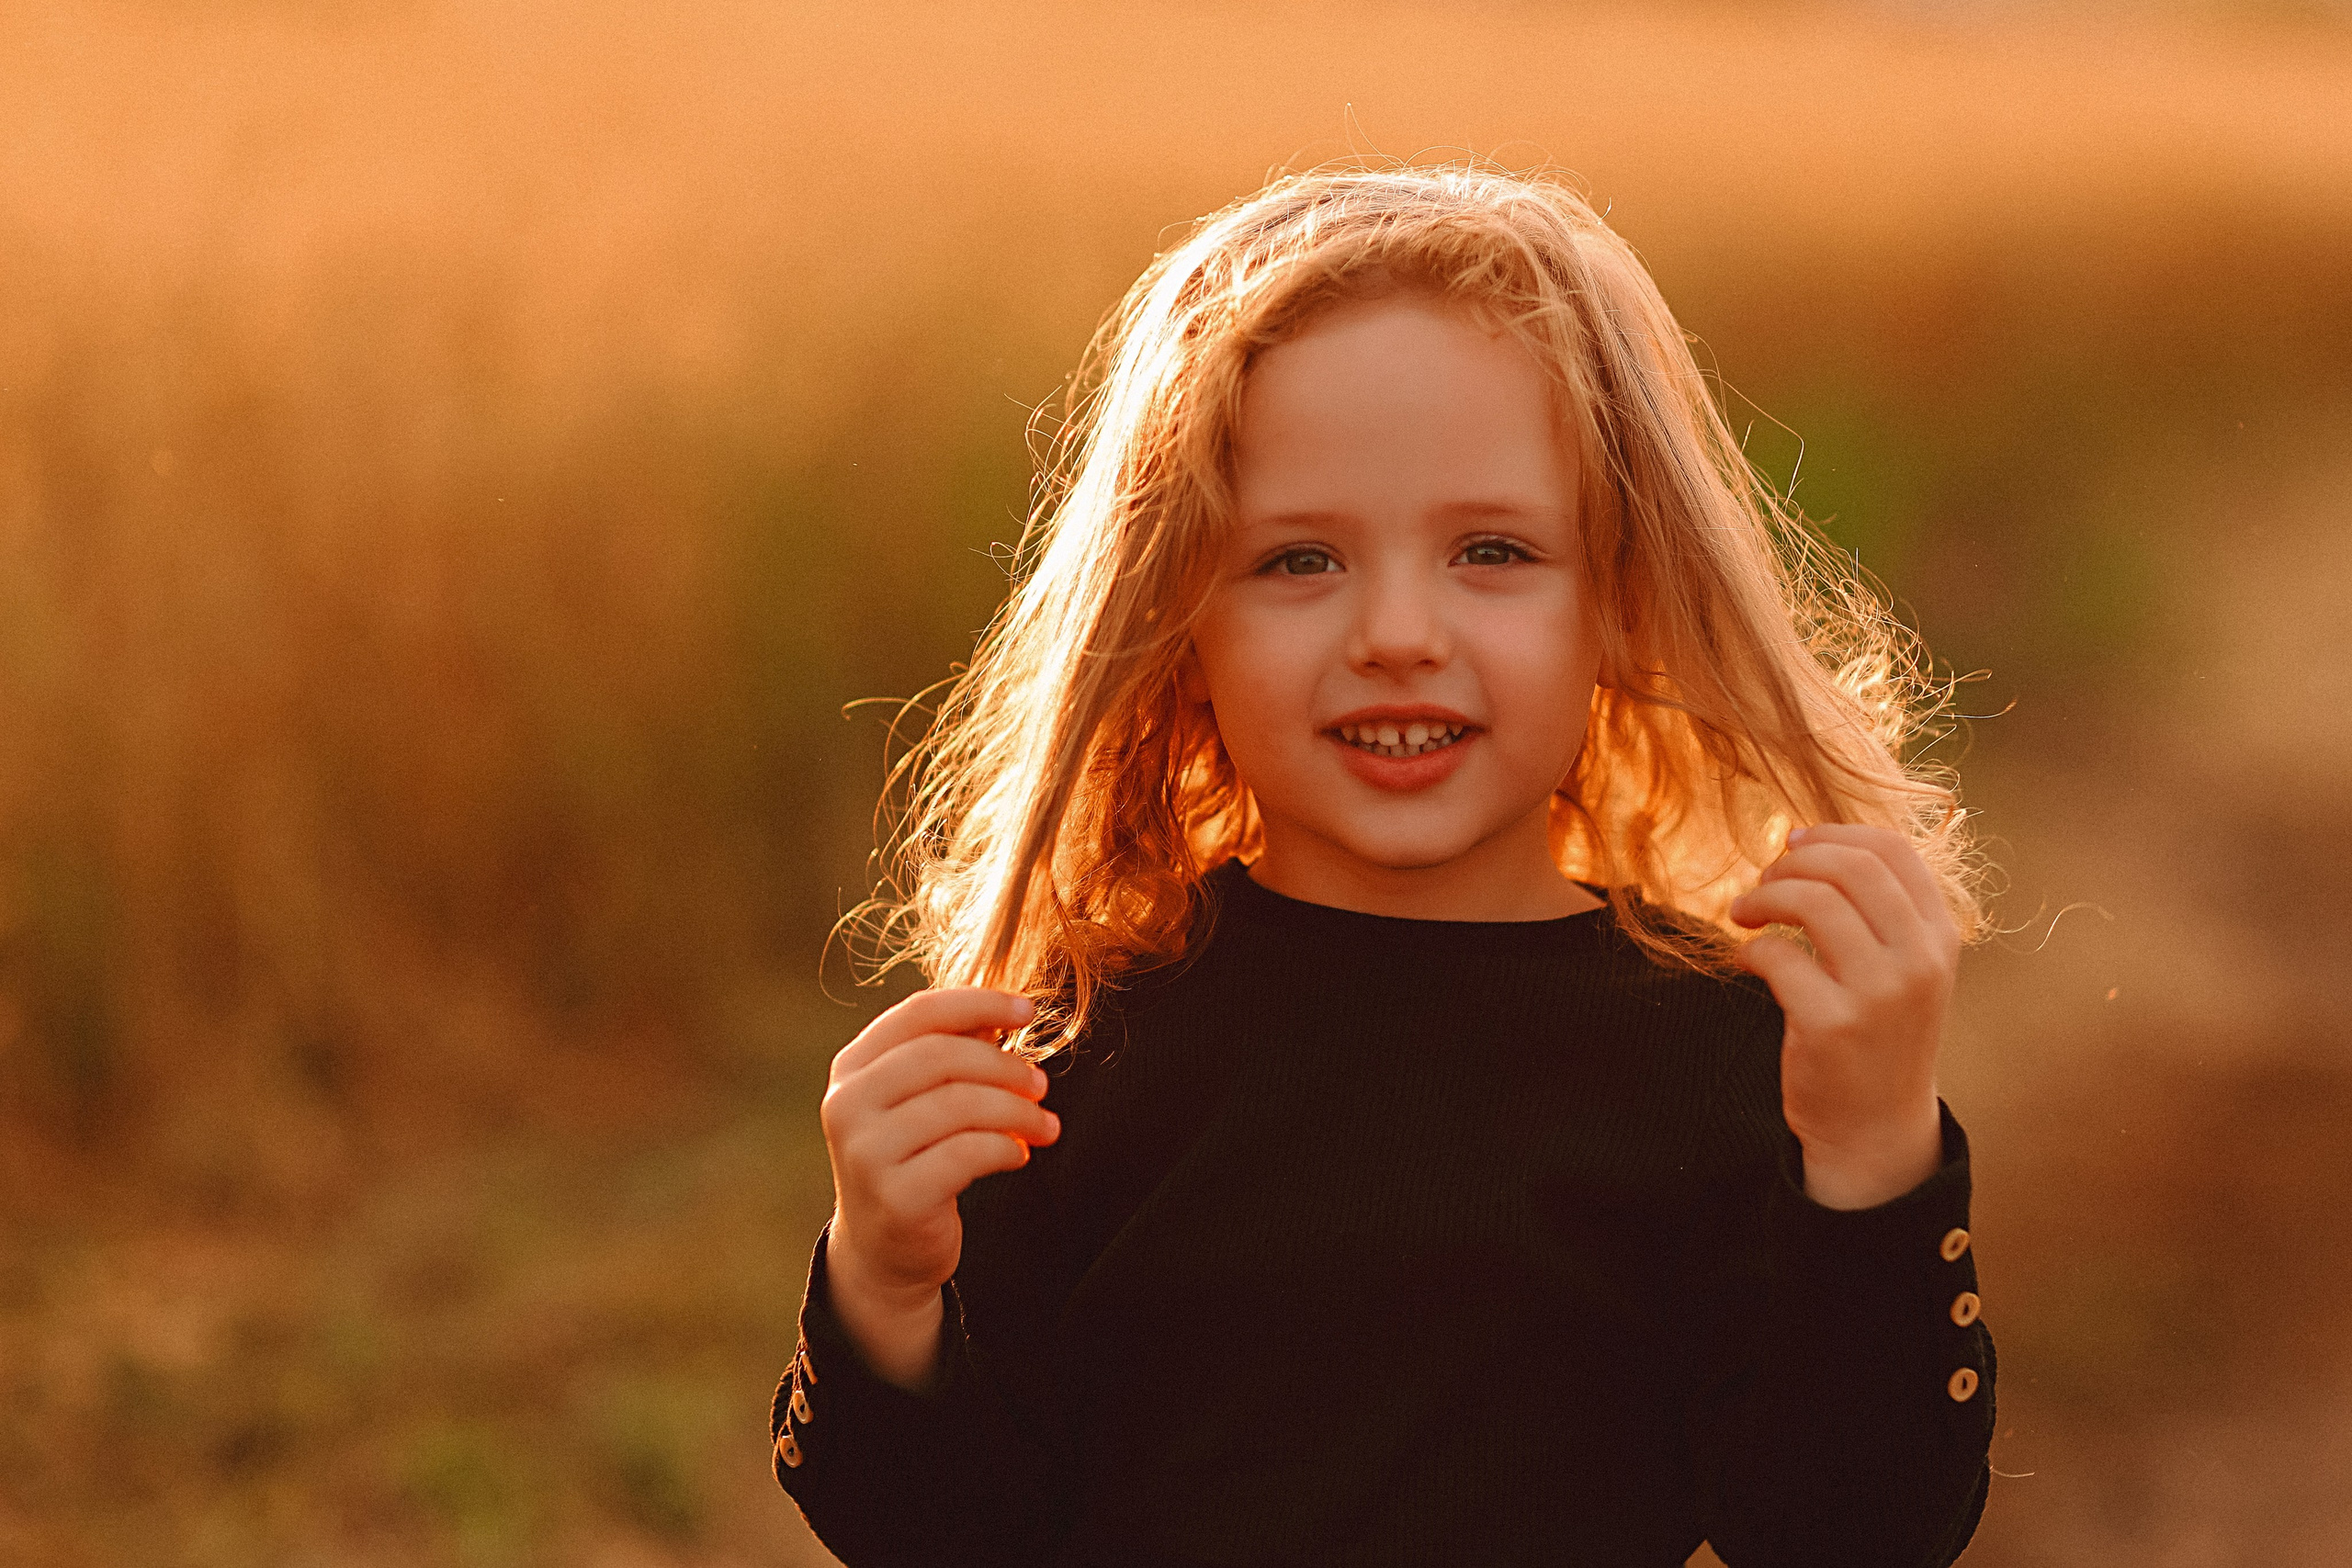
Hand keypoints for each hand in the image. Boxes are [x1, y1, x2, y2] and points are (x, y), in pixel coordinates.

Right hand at [821, 988, 1060, 1312]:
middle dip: (1005, 1066)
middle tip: (1040, 1085)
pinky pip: (969, 1153)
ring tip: (1043, 1125)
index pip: (919, 1013)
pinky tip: (1019, 1155)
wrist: (885, 1250)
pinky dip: (1006, 1148)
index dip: (980, 1003)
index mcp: (852, 1068)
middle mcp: (847, 1105)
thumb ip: (953, 1052)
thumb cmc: (914, 1158)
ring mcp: (865, 1153)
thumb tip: (1003, 1011)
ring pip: (961, 1104)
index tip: (1028, 1010)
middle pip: (943, 1055)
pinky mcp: (895, 1197)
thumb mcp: (921, 1099)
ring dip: (1018, 1111)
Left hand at [1729, 824, 1957, 1209]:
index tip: (1794, 844)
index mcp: (1939, 937)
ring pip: (1813, 902)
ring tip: (1745, 914)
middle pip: (1851, 867)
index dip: (1833, 834)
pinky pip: (1778, 956)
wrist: (1875, 1127)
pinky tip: (1748, 961)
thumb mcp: (1902, 969)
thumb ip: (1876, 911)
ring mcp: (1879, 994)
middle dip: (1793, 863)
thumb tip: (1807, 843)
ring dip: (1764, 897)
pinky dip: (1751, 950)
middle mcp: (1919, 961)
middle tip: (1763, 883)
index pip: (1892, 850)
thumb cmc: (1878, 1035)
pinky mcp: (1832, 1026)